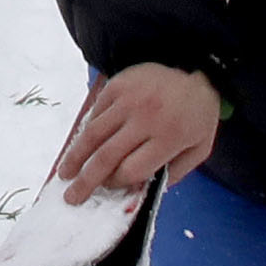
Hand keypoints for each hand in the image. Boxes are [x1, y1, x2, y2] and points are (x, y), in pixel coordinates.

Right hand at [59, 62, 222, 196]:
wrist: (196, 68)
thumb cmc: (198, 114)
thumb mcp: (200, 148)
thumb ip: (176, 172)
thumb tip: (145, 192)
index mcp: (169, 137)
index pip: (131, 169)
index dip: (116, 183)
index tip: (108, 189)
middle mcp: (145, 118)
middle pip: (107, 156)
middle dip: (86, 180)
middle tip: (72, 196)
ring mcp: (128, 99)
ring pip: (93, 134)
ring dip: (76, 157)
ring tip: (64, 172)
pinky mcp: (117, 85)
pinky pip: (95, 113)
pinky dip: (86, 131)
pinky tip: (81, 145)